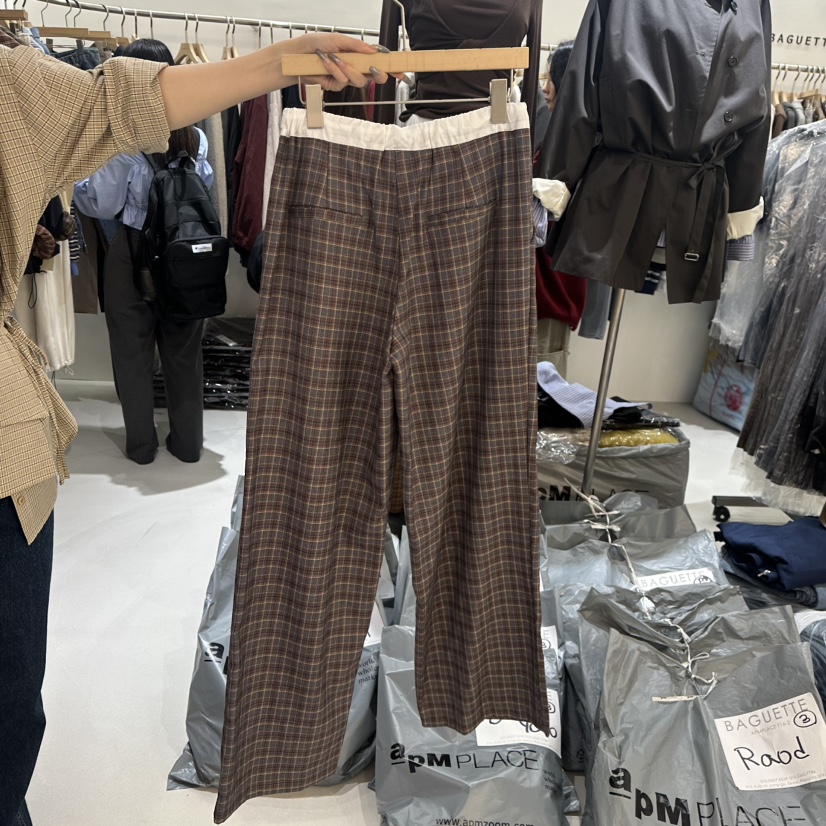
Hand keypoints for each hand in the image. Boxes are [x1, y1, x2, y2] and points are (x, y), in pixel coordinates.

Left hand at [283, 33, 397, 90]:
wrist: (298, 55)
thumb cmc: (316, 45)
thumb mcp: (338, 39)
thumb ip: (356, 45)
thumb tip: (372, 50)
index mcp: (359, 55)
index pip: (378, 62)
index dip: (390, 68)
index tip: (400, 72)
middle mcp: (355, 67)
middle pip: (375, 77)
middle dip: (378, 75)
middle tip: (374, 70)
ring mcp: (346, 78)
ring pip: (359, 80)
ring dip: (349, 69)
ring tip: (336, 59)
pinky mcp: (336, 86)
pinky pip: (343, 81)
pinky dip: (335, 71)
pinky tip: (327, 63)